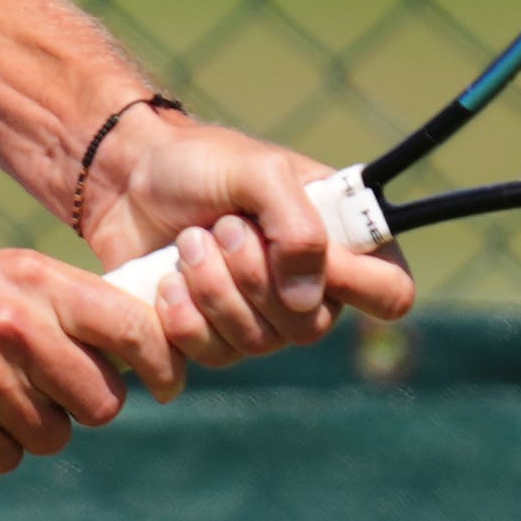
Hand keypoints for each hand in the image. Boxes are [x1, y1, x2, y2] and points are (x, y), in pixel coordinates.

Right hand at [0, 246, 188, 473]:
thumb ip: (48, 297)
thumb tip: (124, 328)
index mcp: (27, 280)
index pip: (132, 326)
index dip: (161, 361)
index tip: (167, 383)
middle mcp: (12, 326)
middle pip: (103, 398)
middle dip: (81, 406)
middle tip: (41, 394)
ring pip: (55, 436)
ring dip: (26, 429)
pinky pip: (6, 458)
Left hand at [77, 110, 417, 360]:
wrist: (129, 178)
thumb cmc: (203, 163)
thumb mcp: (258, 171)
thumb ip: (297, 226)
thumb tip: (307, 301)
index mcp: (342, 242)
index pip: (390, 293)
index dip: (353, 284)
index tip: (300, 249)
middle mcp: (312, 289)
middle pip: (311, 327)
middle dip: (255, 277)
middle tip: (223, 227)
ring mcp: (263, 318)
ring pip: (259, 343)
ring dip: (215, 289)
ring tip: (190, 241)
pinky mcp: (213, 336)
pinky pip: (215, 356)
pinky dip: (186, 317)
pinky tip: (167, 280)